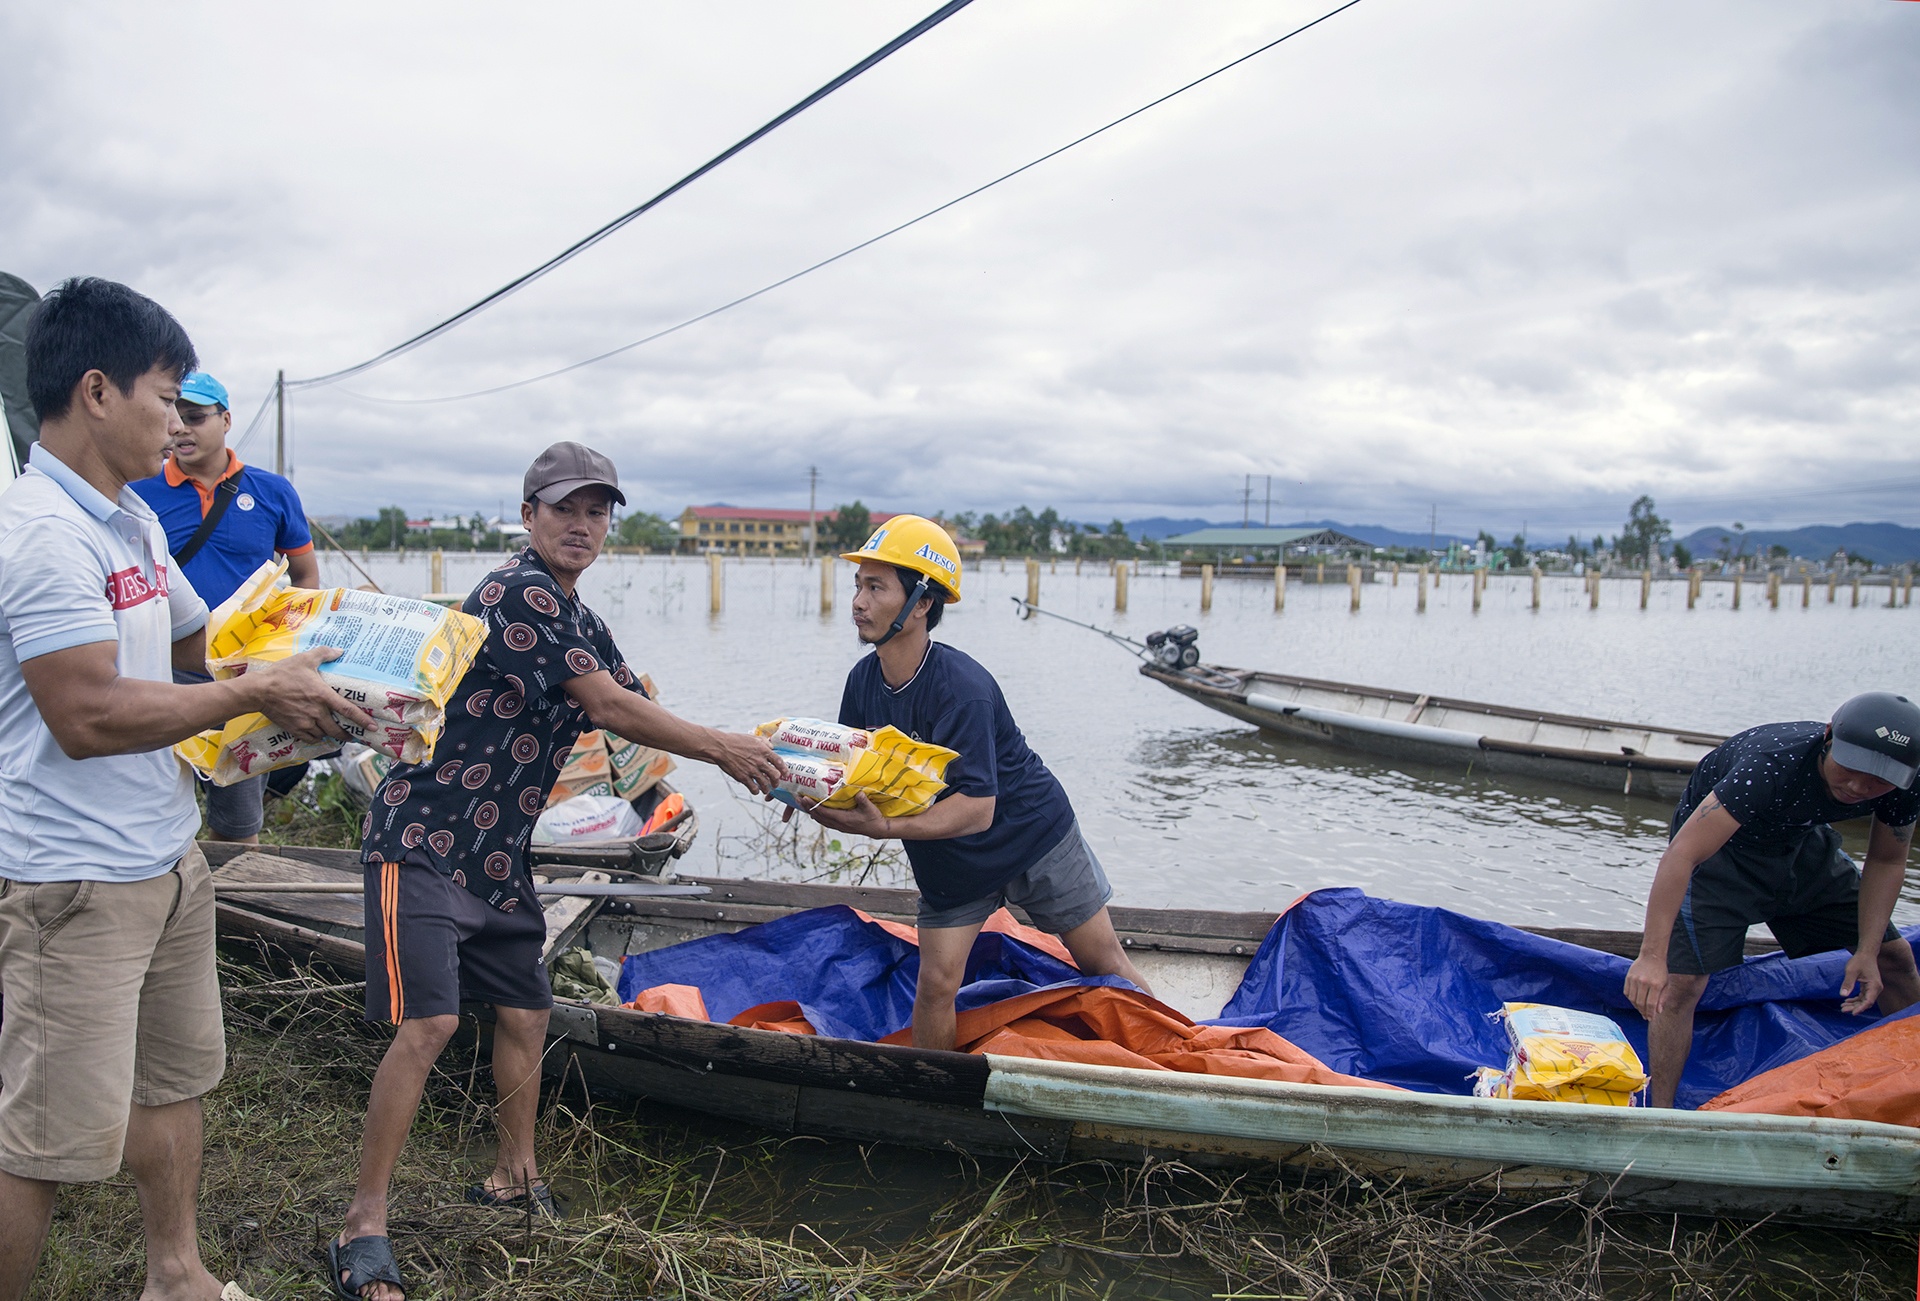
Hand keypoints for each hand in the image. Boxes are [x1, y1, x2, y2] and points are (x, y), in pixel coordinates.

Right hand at [247, 647, 376, 742]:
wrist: (258, 690)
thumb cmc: (282, 674)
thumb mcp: (304, 659)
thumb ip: (324, 653)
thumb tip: (340, 650)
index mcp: (323, 695)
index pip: (348, 711)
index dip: (363, 720)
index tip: (373, 727)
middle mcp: (316, 712)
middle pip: (338, 730)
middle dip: (348, 735)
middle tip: (355, 735)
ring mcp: (305, 722)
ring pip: (325, 735)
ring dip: (332, 736)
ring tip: (337, 734)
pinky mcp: (294, 728)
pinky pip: (310, 739)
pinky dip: (317, 738)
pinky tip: (319, 735)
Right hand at [710, 730, 786, 795]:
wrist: (721, 747)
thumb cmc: (736, 740)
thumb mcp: (753, 737)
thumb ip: (765, 742)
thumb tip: (772, 747)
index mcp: (764, 751)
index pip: (780, 762)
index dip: (784, 770)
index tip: (785, 774)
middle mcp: (760, 761)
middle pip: (775, 776)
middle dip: (776, 782)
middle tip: (775, 784)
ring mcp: (751, 770)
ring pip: (765, 784)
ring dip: (766, 788)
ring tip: (765, 789)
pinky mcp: (743, 777)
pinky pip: (754, 788)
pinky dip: (756, 791)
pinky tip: (755, 790)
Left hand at [803, 791, 891, 838]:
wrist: (876, 829)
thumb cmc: (873, 817)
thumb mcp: (869, 808)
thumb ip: (863, 800)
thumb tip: (858, 793)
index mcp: (843, 819)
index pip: (824, 812)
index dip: (813, 806)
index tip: (804, 799)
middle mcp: (838, 824)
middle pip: (818, 816)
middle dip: (807, 807)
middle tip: (797, 799)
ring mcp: (838, 826)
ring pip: (820, 819)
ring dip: (810, 812)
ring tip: (802, 804)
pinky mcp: (840, 826)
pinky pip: (824, 821)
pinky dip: (817, 816)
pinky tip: (814, 812)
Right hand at [1624, 954, 1669, 1019]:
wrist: (1651, 956)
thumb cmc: (1660, 971)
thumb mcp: (1666, 984)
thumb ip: (1662, 998)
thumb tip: (1658, 1011)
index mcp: (1655, 985)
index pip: (1650, 1004)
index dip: (1650, 1013)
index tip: (1650, 1018)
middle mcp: (1643, 982)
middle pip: (1640, 1003)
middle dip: (1643, 1012)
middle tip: (1645, 1016)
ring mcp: (1634, 979)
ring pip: (1632, 999)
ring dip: (1636, 1006)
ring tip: (1640, 1009)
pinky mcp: (1628, 977)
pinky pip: (1627, 992)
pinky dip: (1630, 999)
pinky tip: (1635, 1001)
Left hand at [1841, 949, 1883, 1014]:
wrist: (1866, 954)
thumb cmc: (1859, 961)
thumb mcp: (1851, 971)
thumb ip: (1847, 983)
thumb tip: (1843, 995)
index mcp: (1874, 986)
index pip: (1868, 1001)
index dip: (1860, 1008)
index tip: (1852, 1013)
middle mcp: (1876, 989)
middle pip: (1866, 1002)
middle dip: (1855, 1007)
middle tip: (1843, 1010)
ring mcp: (1873, 988)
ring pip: (1864, 1000)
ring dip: (1854, 1004)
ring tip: (1843, 1007)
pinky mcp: (1869, 987)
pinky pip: (1863, 996)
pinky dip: (1856, 999)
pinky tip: (1847, 1001)